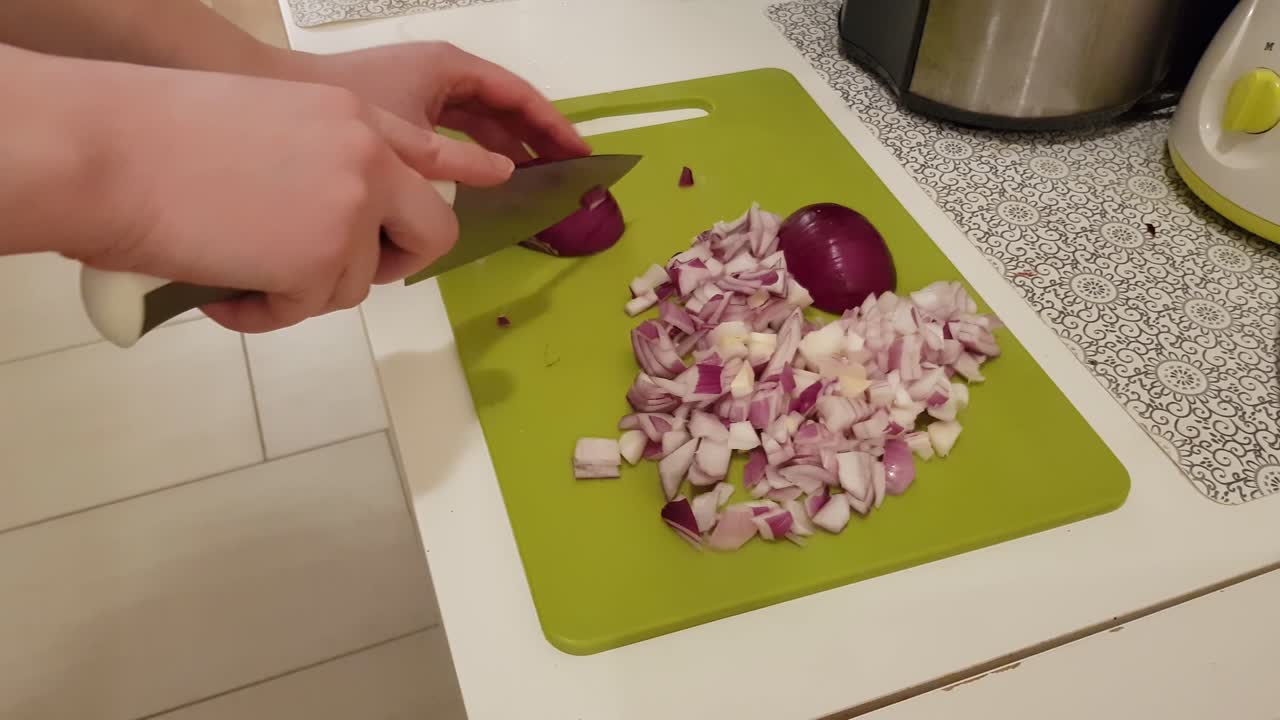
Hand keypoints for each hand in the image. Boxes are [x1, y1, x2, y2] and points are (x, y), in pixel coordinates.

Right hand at [72, 62, 514, 332]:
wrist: (107, 154)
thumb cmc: (153, 137)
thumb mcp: (260, 124)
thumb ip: (315, 161)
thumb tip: (323, 217)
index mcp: (349, 116)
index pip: (427, 149)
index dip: (463, 170)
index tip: (498, 174)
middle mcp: (366, 158)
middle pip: (429, 232)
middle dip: (392, 265)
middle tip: (334, 274)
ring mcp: (351, 209)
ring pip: (353, 283)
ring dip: (296, 288)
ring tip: (233, 265)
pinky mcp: (323, 260)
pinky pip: (307, 310)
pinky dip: (263, 313)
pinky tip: (222, 289)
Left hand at [276, 41, 591, 162]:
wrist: (284, 94)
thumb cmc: (352, 106)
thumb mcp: (412, 137)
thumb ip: (461, 161)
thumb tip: (504, 179)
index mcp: (452, 69)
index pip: (518, 97)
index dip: (553, 126)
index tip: (580, 154)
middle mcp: (444, 75)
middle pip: (506, 108)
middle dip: (539, 138)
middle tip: (570, 174)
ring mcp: (427, 92)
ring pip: (484, 120)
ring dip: (512, 148)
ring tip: (540, 182)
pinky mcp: (410, 111)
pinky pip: (460, 130)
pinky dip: (481, 152)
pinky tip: (492, 181)